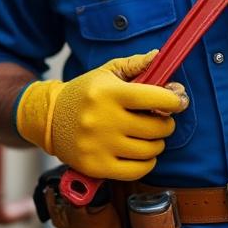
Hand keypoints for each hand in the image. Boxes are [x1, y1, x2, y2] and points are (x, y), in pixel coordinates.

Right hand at [15, 52, 188, 180]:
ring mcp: (99, 145)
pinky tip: (141, 153)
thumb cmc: (85, 93)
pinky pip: (138, 170)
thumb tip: (161, 57)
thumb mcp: (106, 73)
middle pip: (156, 127)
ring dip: (157, 143)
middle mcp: (103, 119)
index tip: (178, 101)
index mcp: (108, 93)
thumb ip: (135, 64)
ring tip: (148, 136)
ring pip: (150, 150)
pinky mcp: (97, 166)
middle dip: (166, 123)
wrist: (49, 118)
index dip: (174, 100)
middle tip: (160, 119)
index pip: (155, 98)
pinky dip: (147, 163)